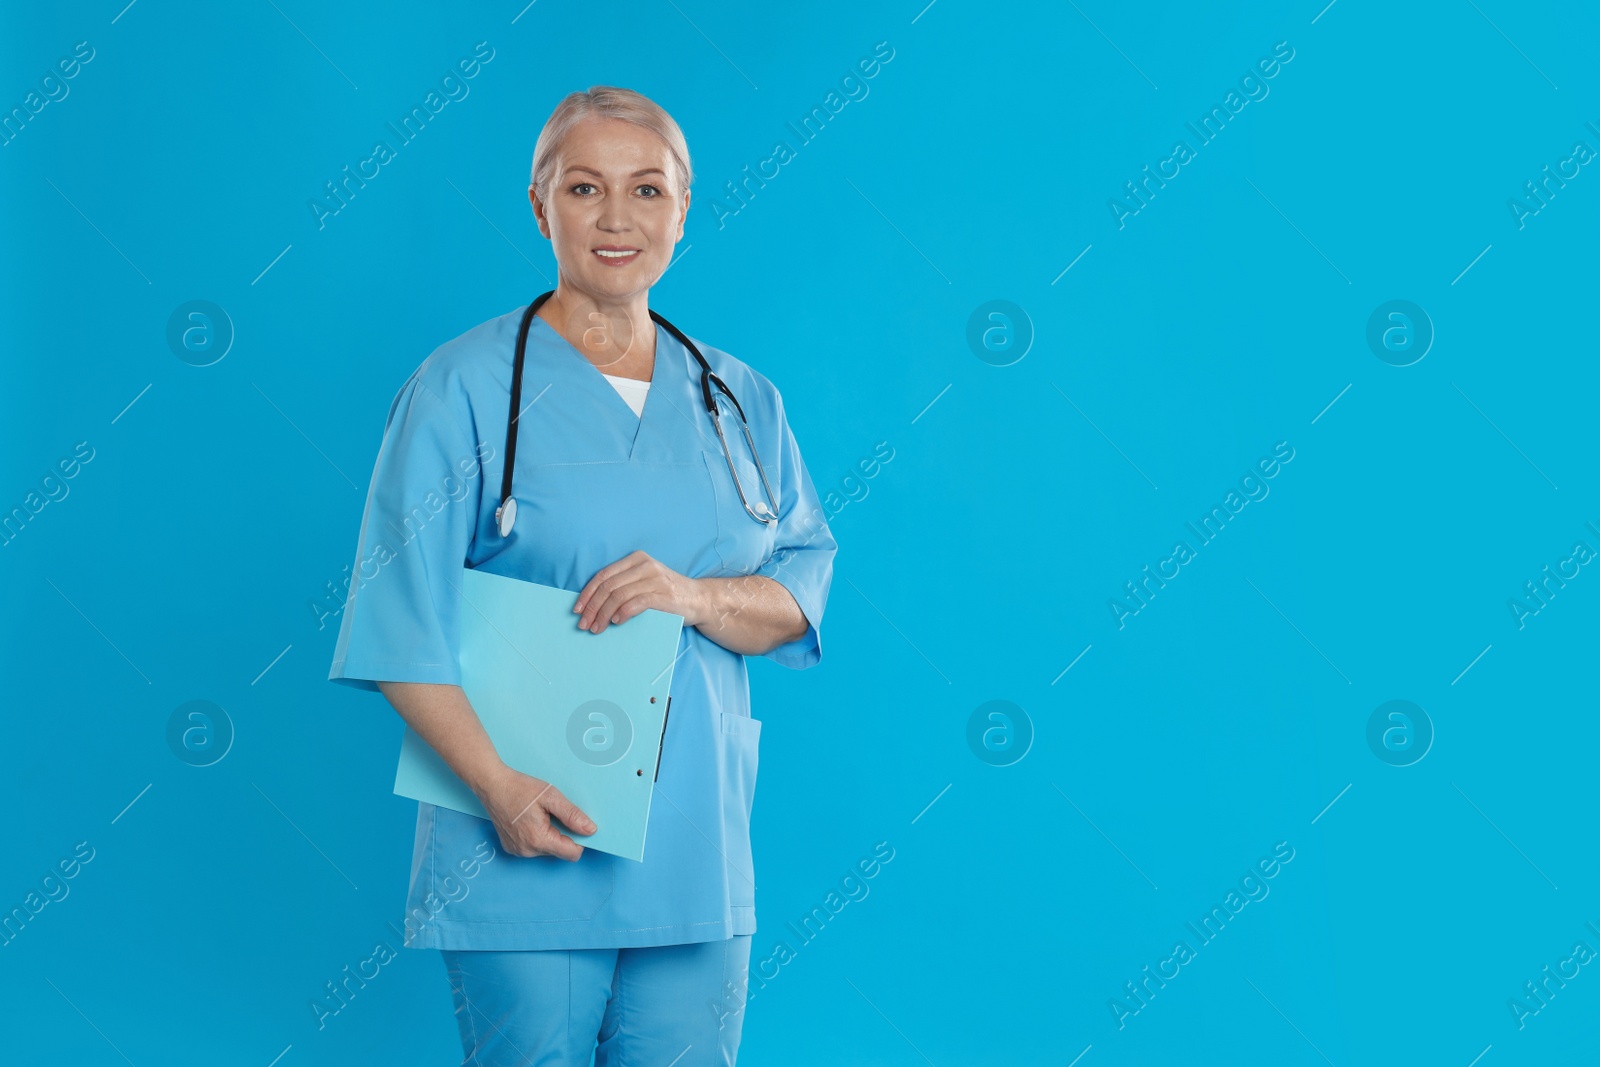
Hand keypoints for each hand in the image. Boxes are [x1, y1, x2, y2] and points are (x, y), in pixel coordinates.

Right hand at [474, 764, 595, 860]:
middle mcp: (527, 851)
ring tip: (539, 815)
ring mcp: (517, 851)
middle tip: (553, 814)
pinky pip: (533, 848)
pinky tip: (530, 820)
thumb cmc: (520, 788)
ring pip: (547, 849)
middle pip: (559, 851)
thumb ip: (572, 815)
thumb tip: (590, 830)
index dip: (580, 840)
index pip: (572, 853)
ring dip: (550, 835)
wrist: (492, 785)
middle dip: (562, 834)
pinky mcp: (511, 848)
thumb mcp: (551, 797)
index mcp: (539, 840)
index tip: (576, 824)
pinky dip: (537, 836)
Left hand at [574, 550, 706, 633]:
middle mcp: (645, 566)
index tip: (577, 610)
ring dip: (604, 615)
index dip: (587, 594)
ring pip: (618, 596)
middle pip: (608, 587)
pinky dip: (622, 614)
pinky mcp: (663, 595)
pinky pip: (636, 603)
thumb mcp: (644, 582)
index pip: (603, 576)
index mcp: (636, 559)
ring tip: (597, 628)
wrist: (700, 600)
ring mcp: (655, 579)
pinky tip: (616, 623)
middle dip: (592, 607)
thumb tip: (592, 604)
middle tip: (583, 624)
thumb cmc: (667, 594)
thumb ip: (623, 586)